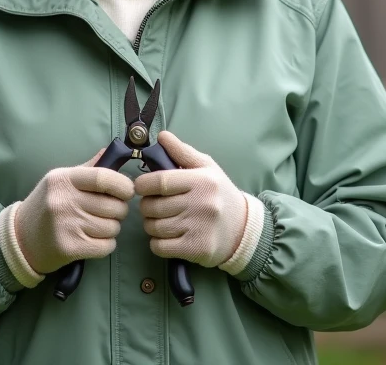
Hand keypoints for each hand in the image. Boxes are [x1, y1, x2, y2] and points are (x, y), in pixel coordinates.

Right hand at [12, 150, 134, 275]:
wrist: (20, 238)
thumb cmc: (45, 205)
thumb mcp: (60, 180)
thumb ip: (87, 169)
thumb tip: (110, 152)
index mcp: (63, 179)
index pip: (104, 178)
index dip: (123, 185)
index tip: (127, 191)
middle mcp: (64, 201)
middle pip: (114, 206)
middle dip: (119, 210)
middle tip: (109, 212)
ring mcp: (66, 226)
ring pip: (112, 227)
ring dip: (112, 228)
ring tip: (97, 226)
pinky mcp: (70, 248)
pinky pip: (107, 246)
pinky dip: (106, 244)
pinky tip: (94, 240)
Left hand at [134, 131, 248, 268]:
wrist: (243, 228)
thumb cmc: (219, 194)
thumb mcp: (206, 168)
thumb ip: (182, 152)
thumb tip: (162, 136)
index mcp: (202, 181)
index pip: (159, 181)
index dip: (143, 184)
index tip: (142, 186)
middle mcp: (201, 204)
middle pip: (153, 206)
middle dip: (146, 206)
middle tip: (153, 205)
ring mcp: (199, 228)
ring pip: (154, 227)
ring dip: (151, 224)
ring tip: (161, 220)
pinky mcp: (196, 249)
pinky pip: (160, 247)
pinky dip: (157, 242)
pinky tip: (167, 236)